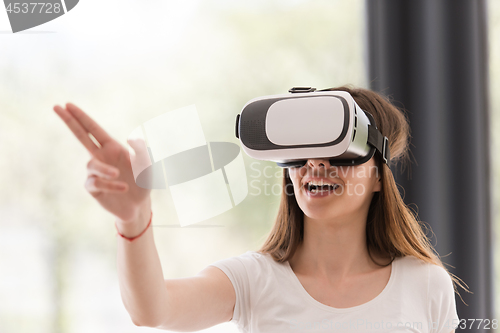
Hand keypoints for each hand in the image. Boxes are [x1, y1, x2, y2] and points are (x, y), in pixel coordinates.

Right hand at [53, 103, 150, 223]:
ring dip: (105, 169)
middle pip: (81, 136)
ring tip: (118, 174)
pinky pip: (96, 183)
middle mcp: (101, 157)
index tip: (67, 104)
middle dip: (70, 122)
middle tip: (56, 107)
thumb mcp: (148, 165)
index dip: (81, 117)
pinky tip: (123, 188)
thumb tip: (129, 139)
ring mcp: (96, 172)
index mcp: (112, 147)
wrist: (139, 205)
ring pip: (92, 165)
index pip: (94, 129)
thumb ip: (142, 151)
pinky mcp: (94, 189)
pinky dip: (110, 184)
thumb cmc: (143, 182)